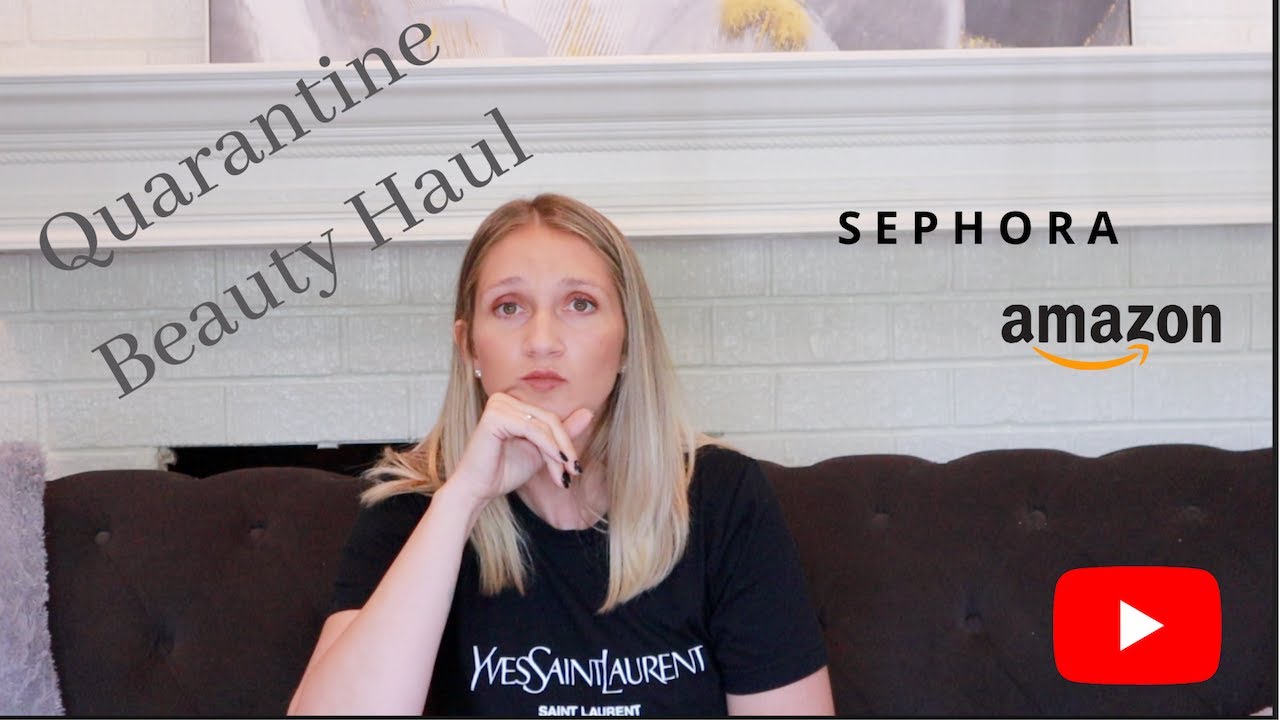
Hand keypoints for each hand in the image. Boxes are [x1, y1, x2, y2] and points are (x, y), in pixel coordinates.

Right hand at [447, 392, 593, 506]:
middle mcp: (504, 399)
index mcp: (512, 404)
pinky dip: (549, 448)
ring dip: (558, 452)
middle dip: (565, 448)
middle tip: (573, 472)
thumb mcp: (541, 452)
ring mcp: (498, 405)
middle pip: (550, 419)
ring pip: (544, 425)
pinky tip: (556, 465)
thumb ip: (562, 433)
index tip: (574, 469)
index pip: (550, 418)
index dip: (566, 443)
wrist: (478, 490)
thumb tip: (589, 412)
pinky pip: (532, 429)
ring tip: (563, 475)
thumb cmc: (504, 471)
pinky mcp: (495, 416)